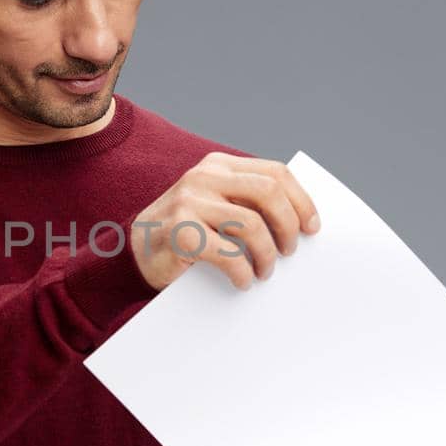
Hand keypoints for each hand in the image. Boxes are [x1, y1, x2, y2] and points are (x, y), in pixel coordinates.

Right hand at [129, 152, 320, 290]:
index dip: (301, 200)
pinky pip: (229, 254)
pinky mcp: (179, 232)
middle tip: (290, 251)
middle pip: (269, 192)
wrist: (132, 253)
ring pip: (252, 225)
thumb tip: (299, 221)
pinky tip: (242, 281)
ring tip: (264, 271)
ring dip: (266, 255)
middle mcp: (203, 177)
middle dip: (288, 225)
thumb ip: (245, 201)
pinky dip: (243, 272)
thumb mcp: (214, 205)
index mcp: (218, 165)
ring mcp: (189, 202)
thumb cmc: (184, 233)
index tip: (312, 228)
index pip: (274, 172)